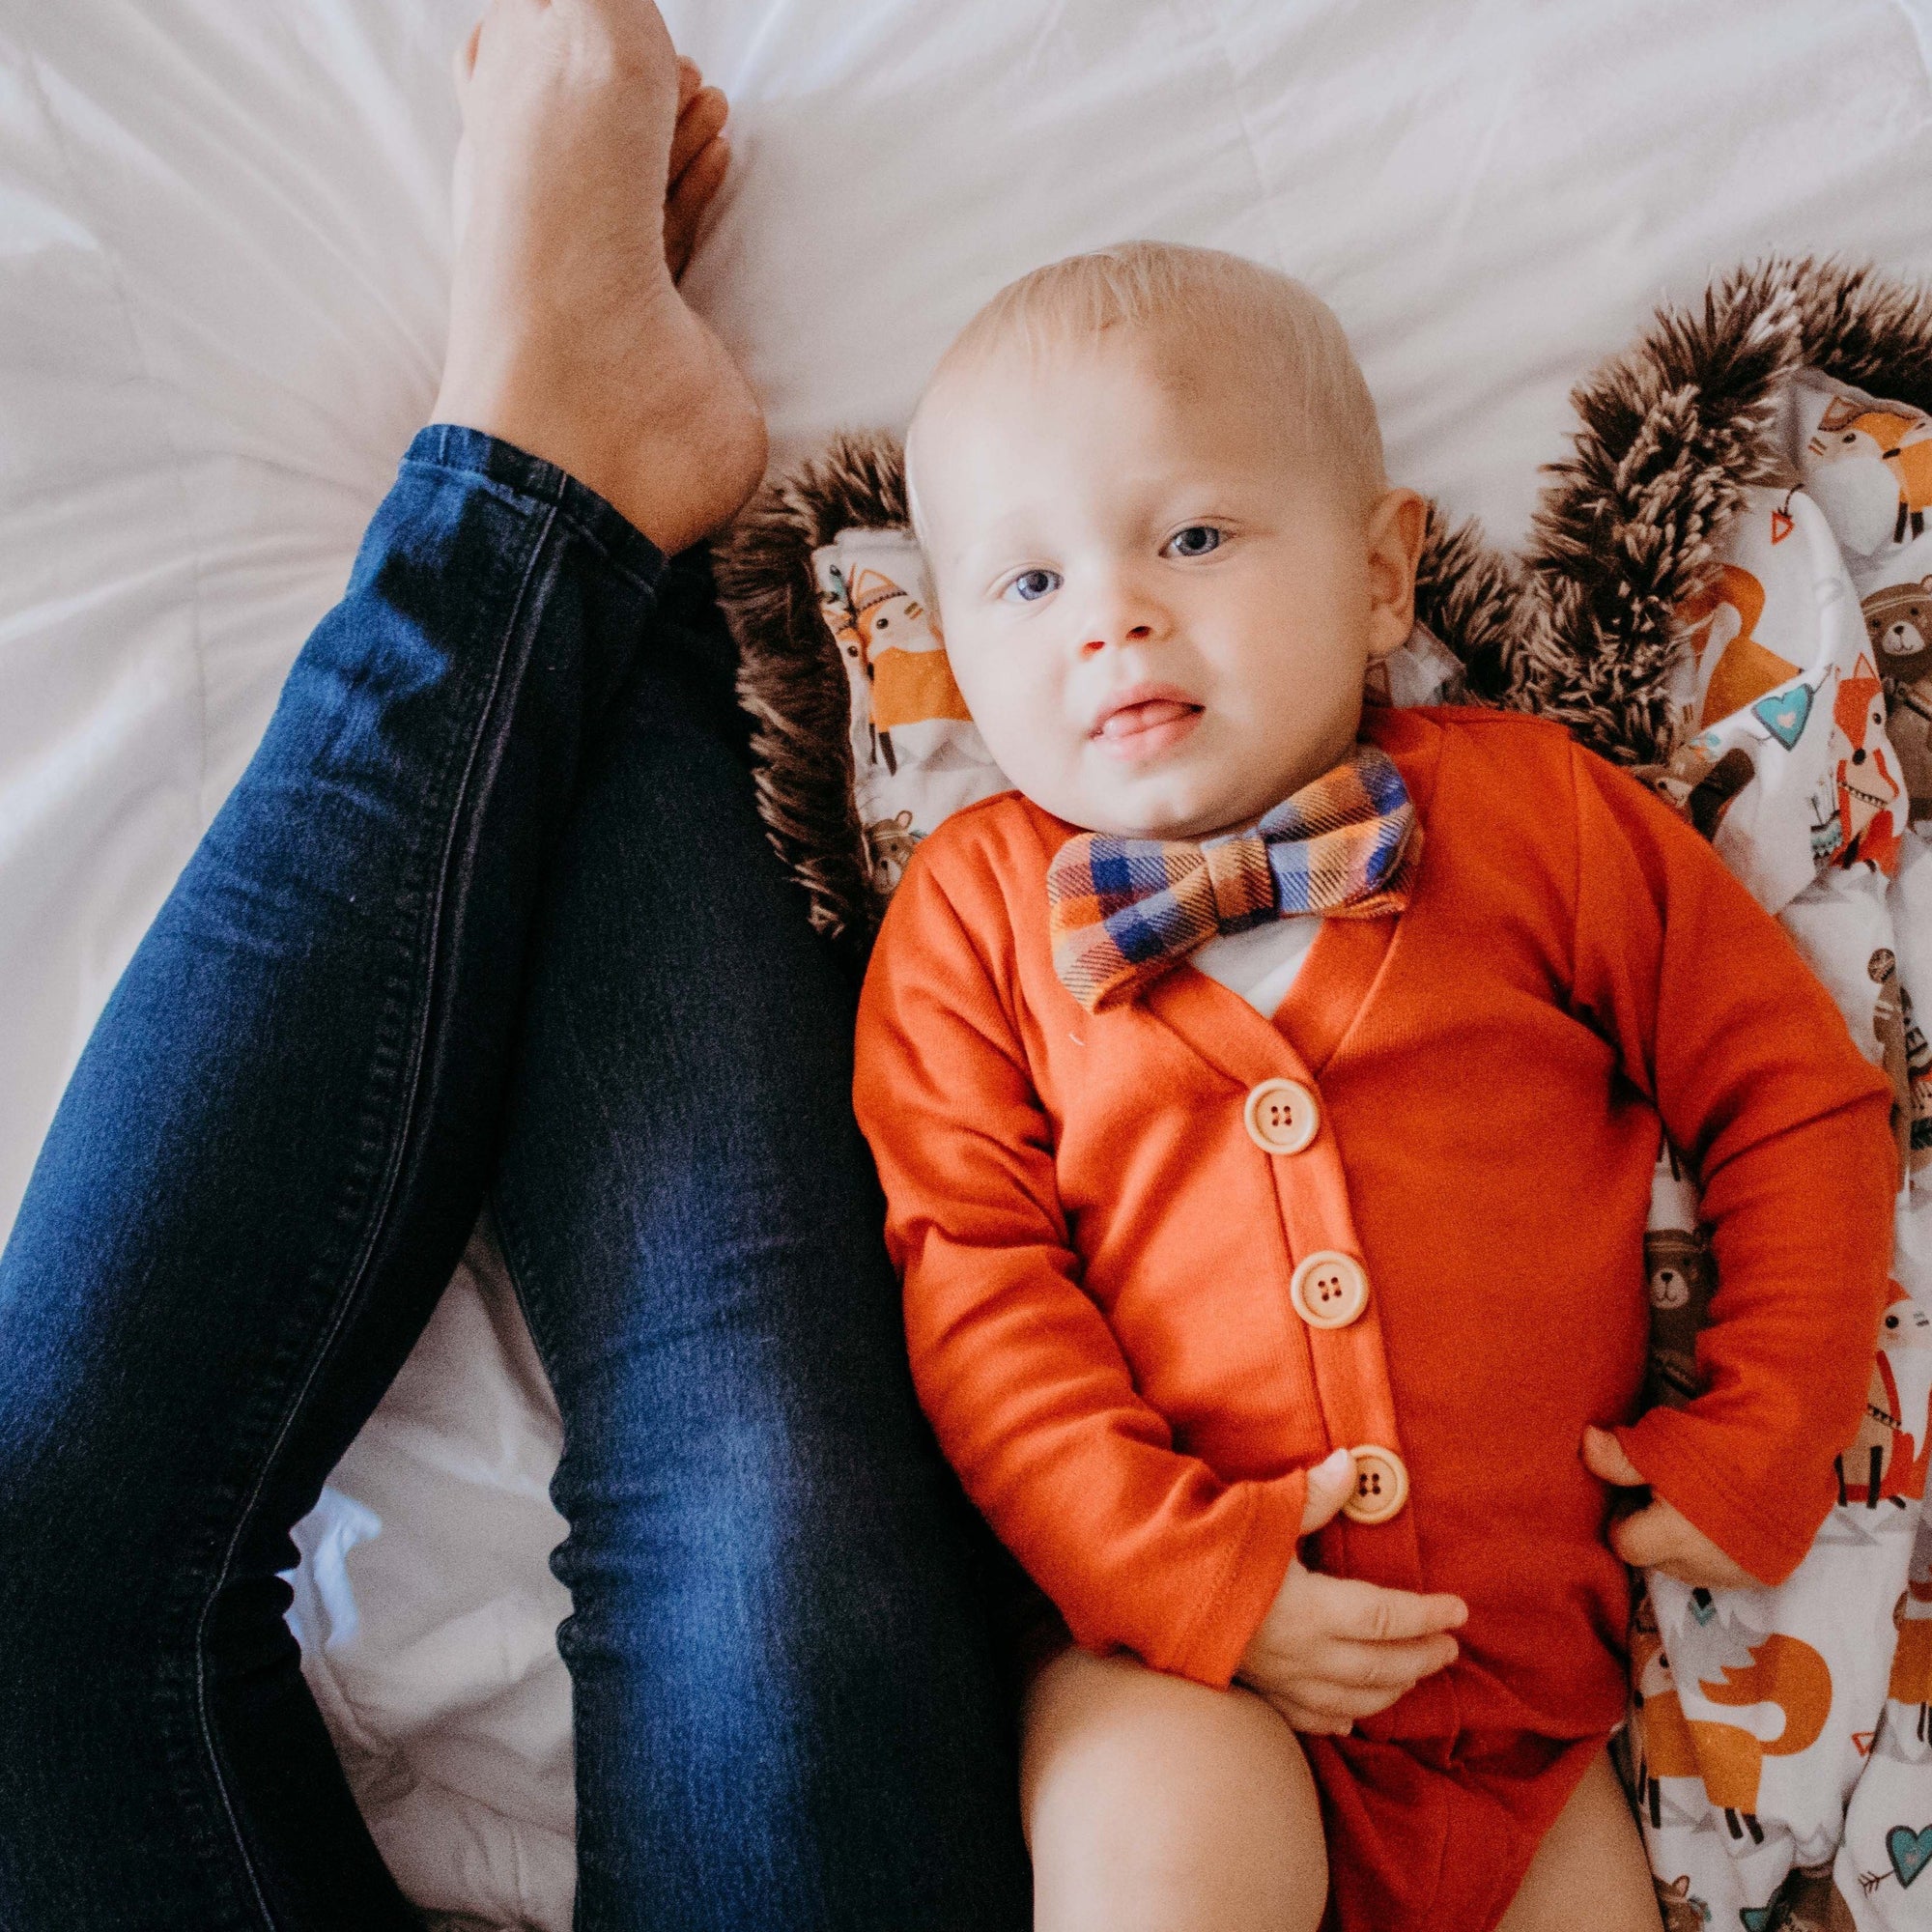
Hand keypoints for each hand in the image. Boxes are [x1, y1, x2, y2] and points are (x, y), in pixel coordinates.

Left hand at [436, 0, 766, 554]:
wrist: (595, 410)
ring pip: (632, 179)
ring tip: (711, 101)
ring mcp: (605, 276)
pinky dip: (699, 190)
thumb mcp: (584, 42)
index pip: (517, 54)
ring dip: (673, 131)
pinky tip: (723, 158)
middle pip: (579, 121)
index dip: (568, 22)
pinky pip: (675, 242)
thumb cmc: (563, 231)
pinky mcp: (664, 335)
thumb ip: (606, 2)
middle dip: (632, 81)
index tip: (629, 17)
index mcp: (501, 134)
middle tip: (682, 63)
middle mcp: (544, 208)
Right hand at [1235, 1448, 1467, 1734]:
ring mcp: (1282, 1680)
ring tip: (1416, 1676)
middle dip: (1422, 1656)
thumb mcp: (1263, 1514)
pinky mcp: (1260, 1691)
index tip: (1459, 1610)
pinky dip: (1340, 1718)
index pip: (1386, 1617)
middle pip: (1381, 1664)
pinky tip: (1353, 1717)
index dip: (1427, 1615)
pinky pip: (1310, 1718)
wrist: (1152, 1593)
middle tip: (1451, 1647)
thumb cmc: (1210, 1550)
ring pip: (1354, 1699)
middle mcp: (1305, 1653)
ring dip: (1392, 1689)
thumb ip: (1314, 1496)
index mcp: (1312, 1609)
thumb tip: (1352, 1463)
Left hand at [1580, 1426, 1755, 1588]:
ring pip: (1691, 1570)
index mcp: (1675, 1537)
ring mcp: (1740, 1573)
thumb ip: (1618, 1458)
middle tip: (1666, 1496)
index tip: (1634, 1497)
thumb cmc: (1718, 1440)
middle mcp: (1707, 1565)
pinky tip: (1727, 1523)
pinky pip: (1727, 1572)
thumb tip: (1583, 1445)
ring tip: (1698, 1508)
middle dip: (1654, 1534)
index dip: (1623, 1521)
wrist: (1796, 1443)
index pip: (1626, 1545)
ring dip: (1686, 1546)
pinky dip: (1720, 1552)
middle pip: (1658, 1560)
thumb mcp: (1661, 1443)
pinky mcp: (1769, 1573)